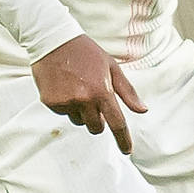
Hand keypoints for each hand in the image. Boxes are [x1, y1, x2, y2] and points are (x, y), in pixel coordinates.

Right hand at [33, 33, 145, 153]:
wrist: (54, 41)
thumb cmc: (87, 53)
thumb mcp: (111, 67)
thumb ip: (127, 91)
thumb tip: (143, 110)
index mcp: (102, 91)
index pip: (117, 123)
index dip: (123, 139)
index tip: (127, 151)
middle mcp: (83, 100)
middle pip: (96, 128)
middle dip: (99, 120)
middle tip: (94, 100)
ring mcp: (65, 102)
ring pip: (79, 121)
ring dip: (81, 112)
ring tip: (77, 88)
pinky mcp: (50, 102)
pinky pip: (63, 114)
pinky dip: (66, 105)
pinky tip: (64, 87)